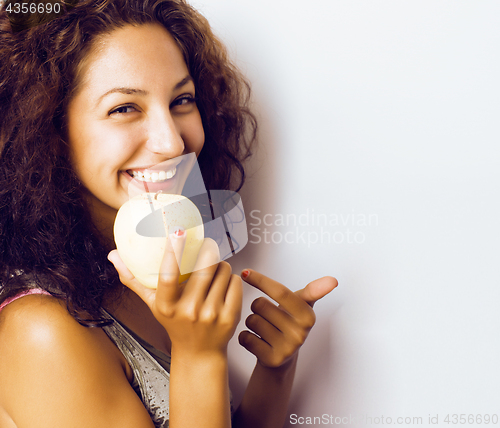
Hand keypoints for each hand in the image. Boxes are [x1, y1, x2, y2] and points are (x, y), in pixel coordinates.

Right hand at [108, 231, 242, 355]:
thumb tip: (113, 255)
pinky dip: (231, 278)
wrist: (199, 353)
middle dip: (209, 249)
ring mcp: (210, 315)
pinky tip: (224, 285)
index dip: (174, 251)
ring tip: (214, 272)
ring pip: (223, 270)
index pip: (168, 275)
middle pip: (205, 267)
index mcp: (166, 306)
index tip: (177, 231)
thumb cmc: (175, 323)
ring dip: (220, 265)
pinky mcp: (229, 316)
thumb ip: (134, 279)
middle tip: (207, 245)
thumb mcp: (153, 304)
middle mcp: (188, 311)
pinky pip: (235, 281)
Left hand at [238, 269, 336, 367]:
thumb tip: (333, 280)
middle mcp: (300, 333)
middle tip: (269, 316)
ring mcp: (286, 349)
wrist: (283, 356)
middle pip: (260, 305)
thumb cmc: (290, 323)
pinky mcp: (271, 360)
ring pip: (251, 320)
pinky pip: (245, 337)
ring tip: (265, 329)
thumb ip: (313, 290)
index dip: (261, 280)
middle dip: (258, 307)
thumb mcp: (302, 305)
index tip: (245, 272)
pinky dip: (245, 336)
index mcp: (308, 316)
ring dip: (252, 322)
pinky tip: (257, 341)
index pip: (280, 291)